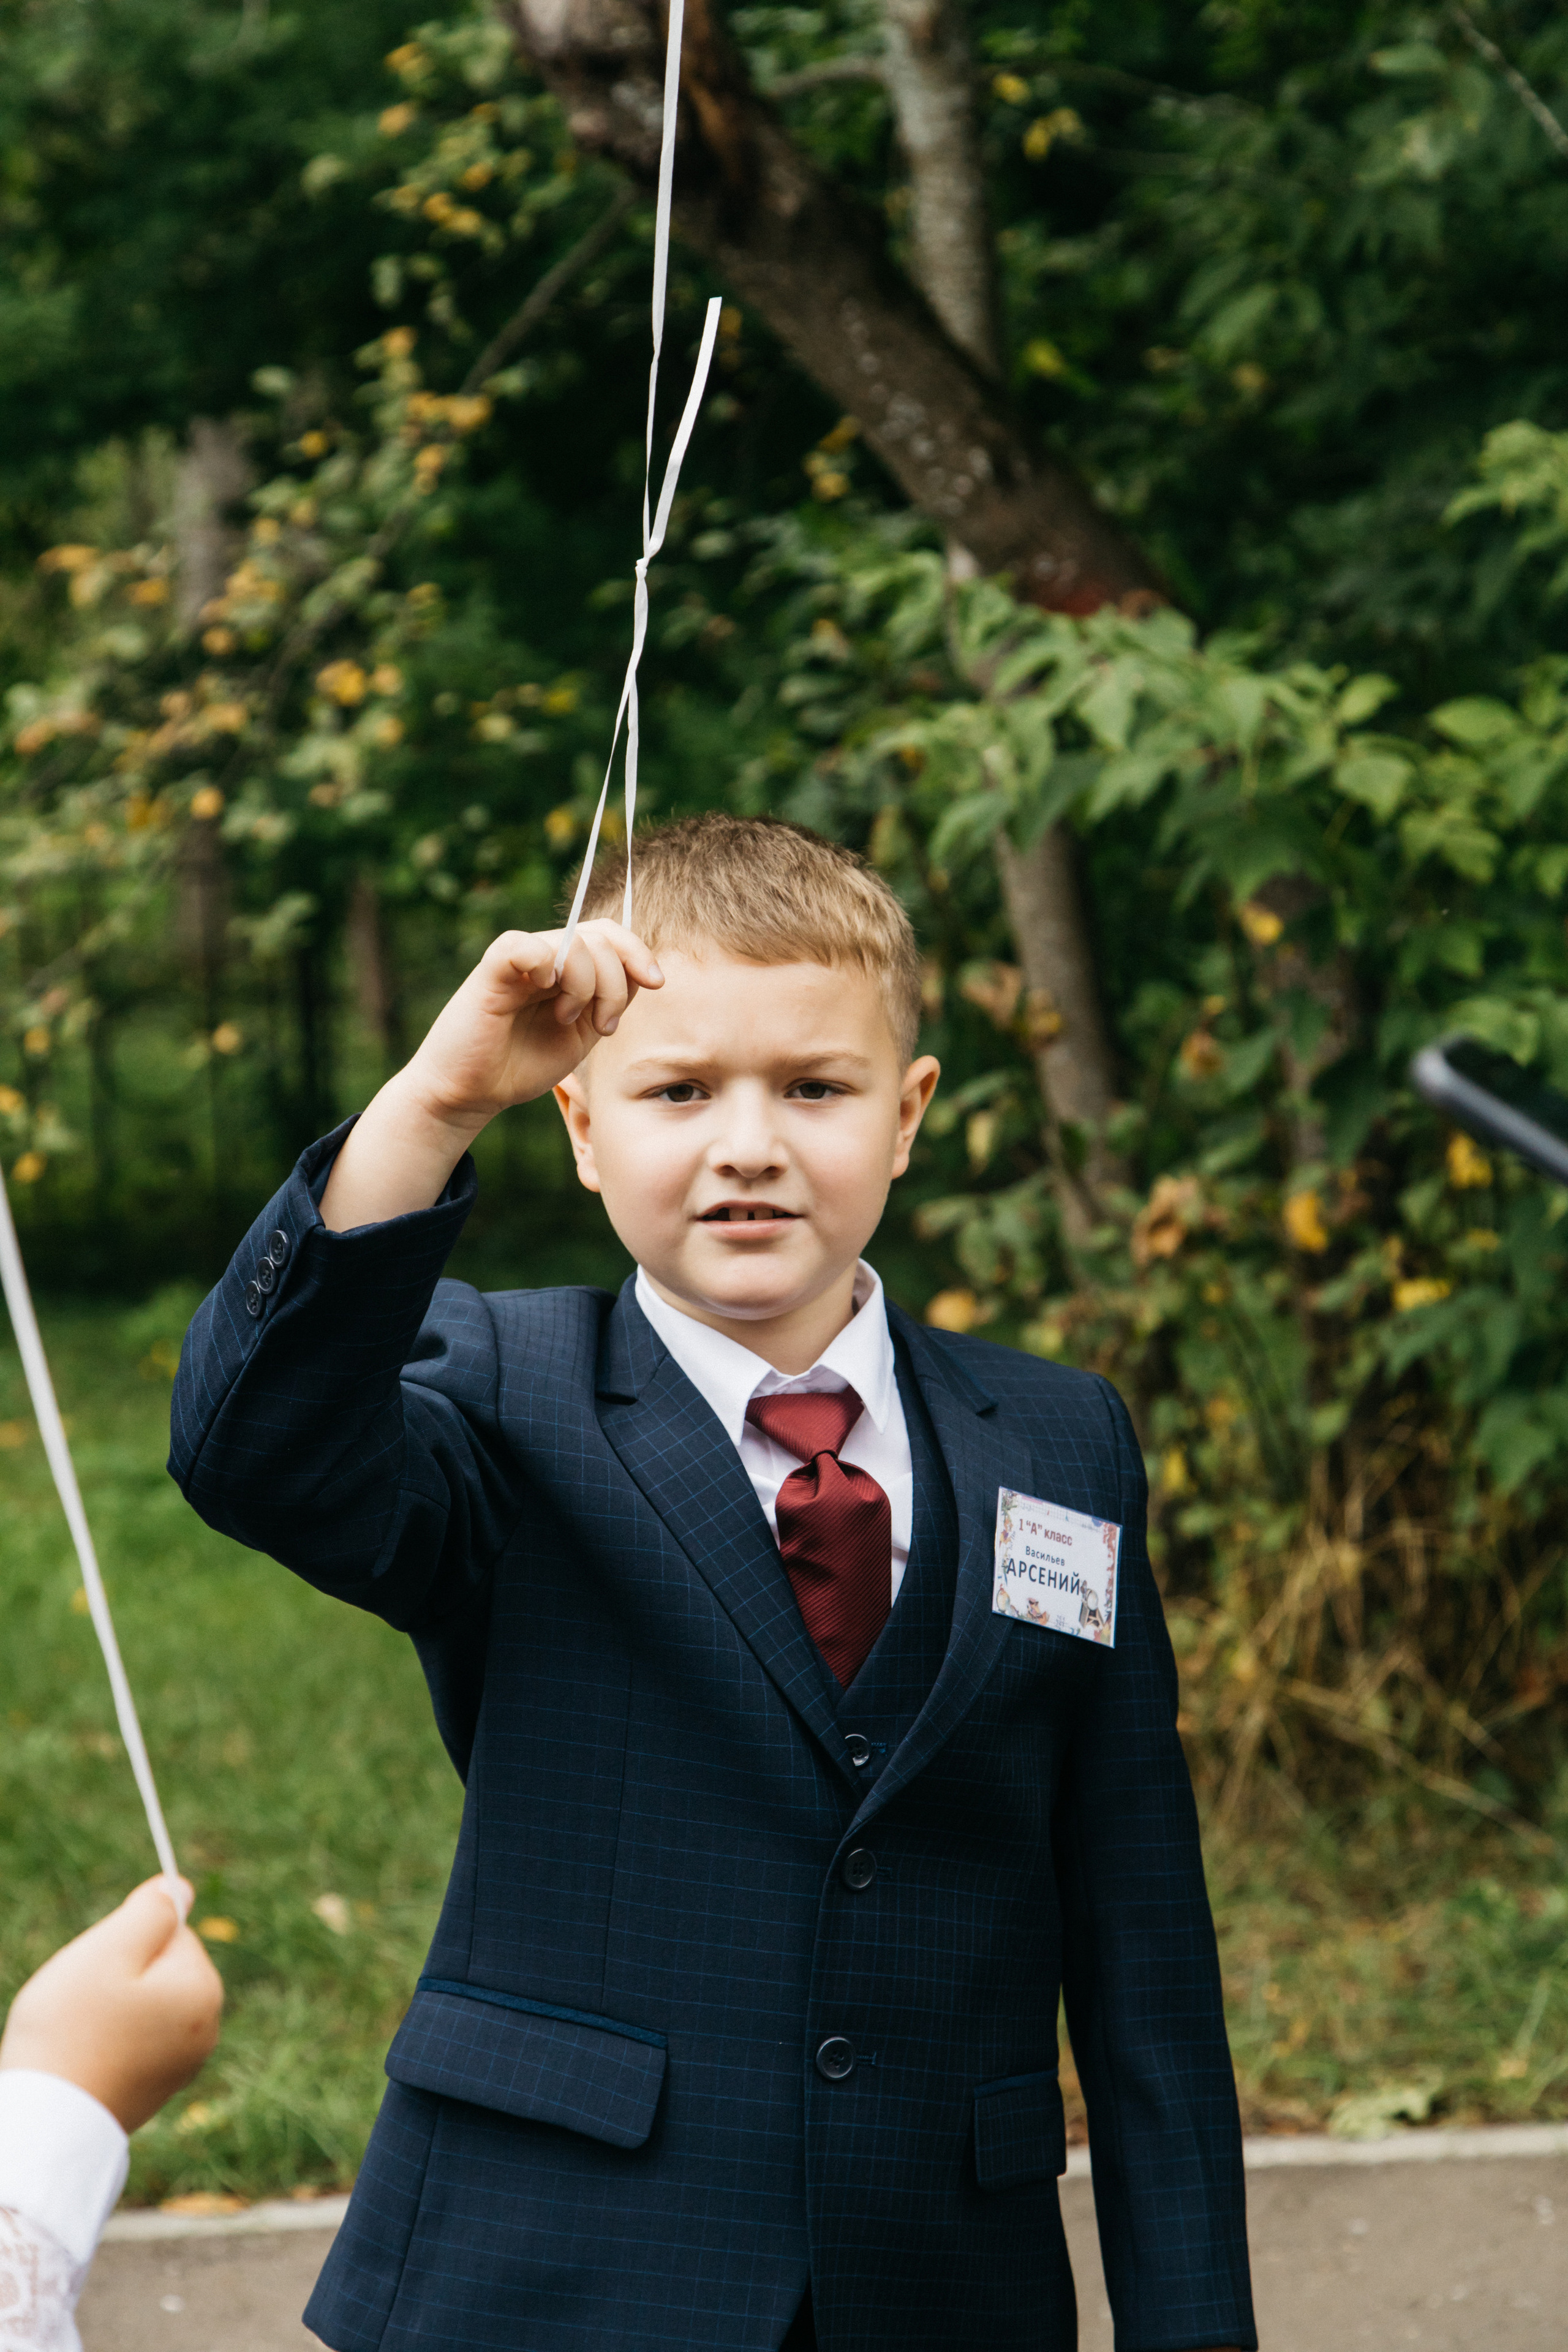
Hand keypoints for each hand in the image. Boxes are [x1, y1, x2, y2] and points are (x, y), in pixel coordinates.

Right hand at [0, 1876, 223, 2133]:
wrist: (43, 2126)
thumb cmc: (72, 2030)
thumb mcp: (110, 1949)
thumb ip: (151, 1911)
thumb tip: (182, 1888)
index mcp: (204, 1990)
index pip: (170, 1932)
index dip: (126, 1943)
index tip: (99, 1974)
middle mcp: (206, 2030)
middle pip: (157, 1969)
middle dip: (118, 1976)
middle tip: (83, 2006)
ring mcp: (182, 2065)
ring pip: (140, 2005)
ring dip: (108, 2010)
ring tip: (79, 2036)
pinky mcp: (153, 2091)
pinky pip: (130, 2042)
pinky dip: (105, 2043)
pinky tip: (82, 2061)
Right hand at [320, 921, 663, 1230]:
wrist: (472, 1092)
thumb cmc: (523, 1065)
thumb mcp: (582, 1036)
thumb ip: (609, 1003)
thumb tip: (645, 973)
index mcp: (568, 969)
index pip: (612, 935)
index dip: (639, 952)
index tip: (657, 982)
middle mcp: (546, 958)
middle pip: (601, 936)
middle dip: (617, 982)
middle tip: (602, 1024)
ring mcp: (519, 962)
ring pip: (573, 942)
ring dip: (585, 985)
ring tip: (564, 1018)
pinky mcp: (490, 971)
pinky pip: (524, 945)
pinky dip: (544, 965)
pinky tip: (542, 991)